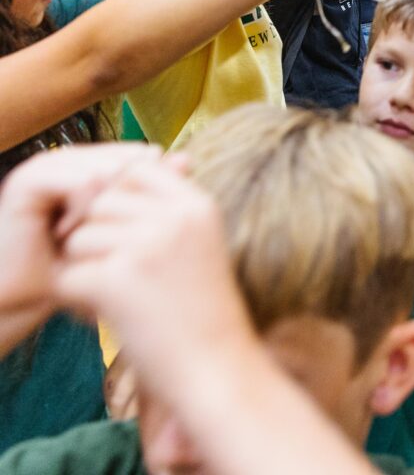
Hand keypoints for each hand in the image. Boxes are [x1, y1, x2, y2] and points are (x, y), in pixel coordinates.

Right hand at [0, 145, 158, 342]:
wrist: (24, 300)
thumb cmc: (78, 268)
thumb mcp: (123, 228)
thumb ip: (151, 192)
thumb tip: (187, 158)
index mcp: (92, 163)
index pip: (140, 154)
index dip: (154, 184)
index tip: (155, 222)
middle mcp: (72, 158)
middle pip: (128, 158)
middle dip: (132, 196)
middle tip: (127, 232)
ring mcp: (49, 164)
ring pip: (109, 167)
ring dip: (110, 205)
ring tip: (100, 236)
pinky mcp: (29, 180)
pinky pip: (82, 180)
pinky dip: (87, 208)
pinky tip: (76, 233)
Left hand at [54, 160, 255, 393]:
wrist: (218, 367)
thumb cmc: (204, 309)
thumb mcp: (201, 244)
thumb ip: (168, 210)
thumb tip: (117, 181)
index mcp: (197, 204)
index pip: (138, 171)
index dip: (119, 198)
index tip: (124, 232)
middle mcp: (174, 216)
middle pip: (102, 203)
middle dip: (98, 236)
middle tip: (119, 273)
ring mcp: (146, 245)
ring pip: (80, 238)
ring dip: (86, 267)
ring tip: (116, 295)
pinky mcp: (118, 280)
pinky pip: (70, 276)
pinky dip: (77, 300)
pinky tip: (106, 315)